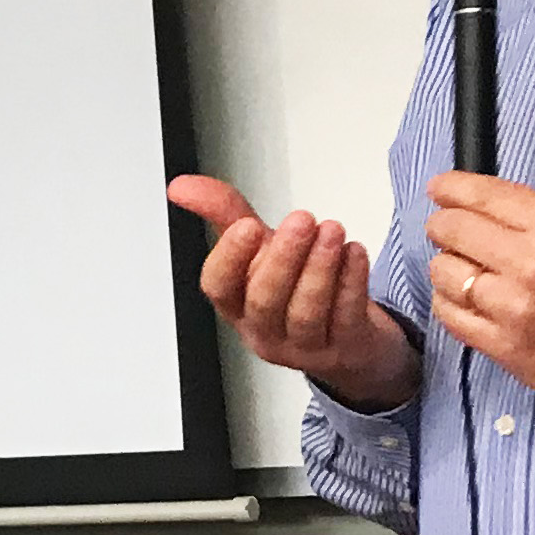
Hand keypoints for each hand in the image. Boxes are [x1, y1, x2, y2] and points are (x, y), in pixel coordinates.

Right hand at [167, 175, 418, 409]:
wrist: (347, 335)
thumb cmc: (294, 288)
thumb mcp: (258, 248)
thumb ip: (224, 213)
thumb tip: (180, 186)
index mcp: (236, 305)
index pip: (219, 287)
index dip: (230, 257)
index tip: (246, 225)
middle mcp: (265, 330)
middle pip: (265, 300)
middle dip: (284, 257)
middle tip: (302, 219)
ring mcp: (305, 345)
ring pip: (306, 311)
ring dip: (320, 266)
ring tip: (333, 230)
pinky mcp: (345, 348)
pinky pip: (346, 317)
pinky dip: (351, 281)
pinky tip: (354, 252)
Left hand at [425, 174, 534, 420]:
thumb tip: (495, 211)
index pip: (481, 195)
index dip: (451, 189)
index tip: (440, 189)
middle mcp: (531, 263)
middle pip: (452, 230)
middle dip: (444, 225)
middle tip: (446, 229)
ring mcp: (515, 308)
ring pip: (444, 273)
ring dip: (446, 267)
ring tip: (460, 270)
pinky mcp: (508, 349)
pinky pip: (453, 318)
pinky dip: (450, 304)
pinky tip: (463, 301)